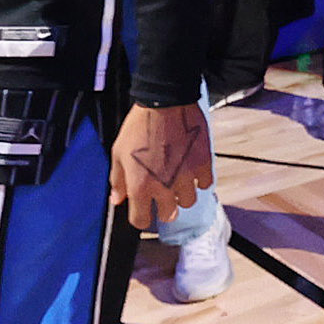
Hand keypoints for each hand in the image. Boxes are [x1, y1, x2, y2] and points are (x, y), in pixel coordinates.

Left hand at [110, 103, 212, 229]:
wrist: (165, 103)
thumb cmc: (139, 126)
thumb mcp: (118, 152)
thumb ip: (118, 179)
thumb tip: (117, 199)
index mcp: (140, 186)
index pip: (141, 220)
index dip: (141, 218)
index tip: (143, 212)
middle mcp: (164, 186)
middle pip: (168, 215)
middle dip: (163, 209)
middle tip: (163, 197)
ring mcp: (186, 177)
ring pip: (188, 202)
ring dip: (182, 195)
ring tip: (178, 182)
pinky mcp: (203, 164)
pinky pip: (206, 184)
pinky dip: (200, 180)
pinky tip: (192, 170)